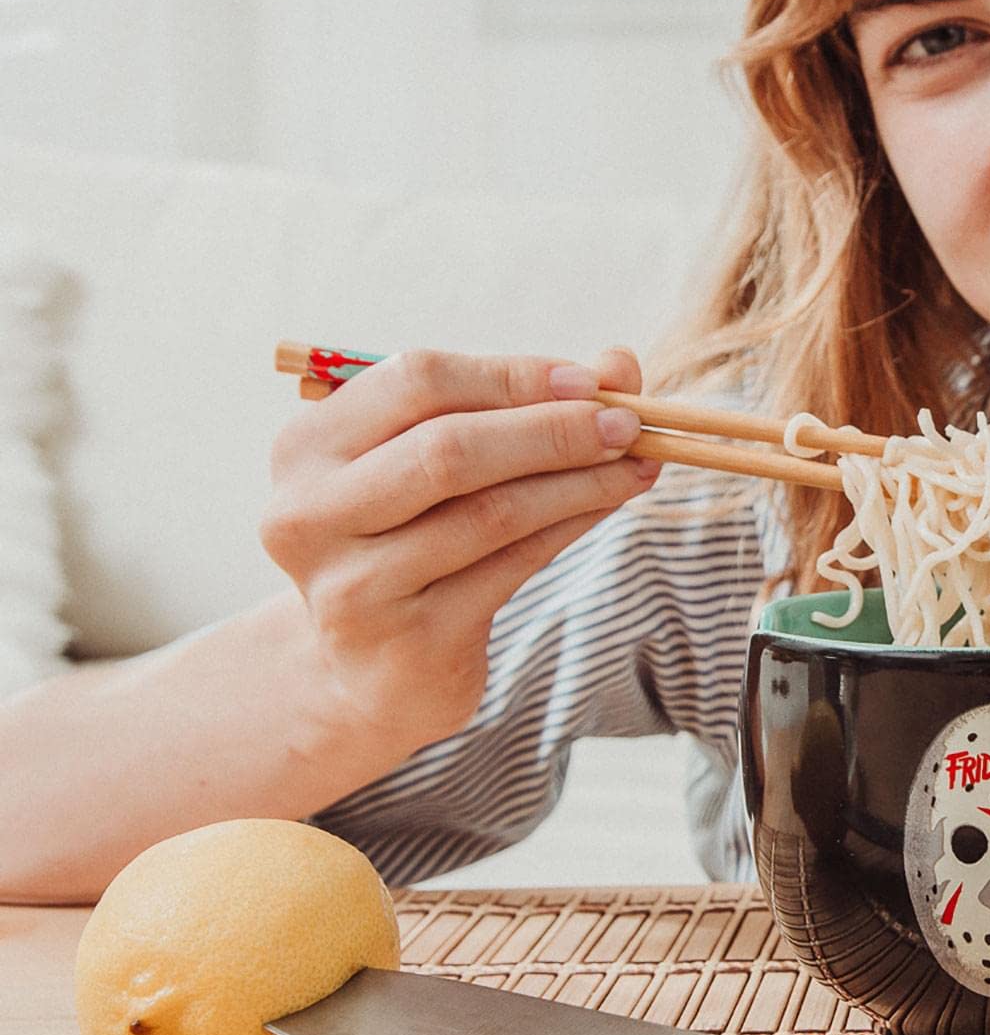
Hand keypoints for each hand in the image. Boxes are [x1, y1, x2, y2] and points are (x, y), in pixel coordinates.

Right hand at [259, 346, 657, 753]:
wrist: (368, 671)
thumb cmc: (410, 537)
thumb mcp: (438, 461)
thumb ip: (517, 405)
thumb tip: (621, 364)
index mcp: (305, 448)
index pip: (415, 382)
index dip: (512, 376)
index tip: (592, 381)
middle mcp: (312, 515)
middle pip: (449, 449)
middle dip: (553, 430)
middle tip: (629, 424)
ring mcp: (357, 586)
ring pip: (492, 513)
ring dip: (580, 481)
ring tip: (639, 463)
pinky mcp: (412, 641)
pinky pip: (513, 565)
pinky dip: (573, 525)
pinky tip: (611, 504)